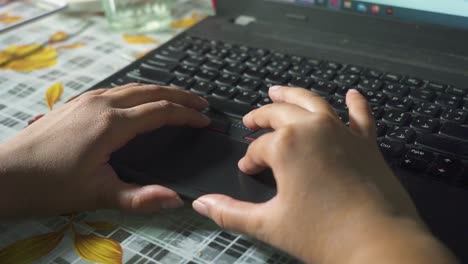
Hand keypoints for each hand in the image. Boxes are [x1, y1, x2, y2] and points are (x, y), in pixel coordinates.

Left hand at [0, 83, 209, 218]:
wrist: (5, 175)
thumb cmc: (50, 186)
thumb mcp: (98, 195)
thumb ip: (140, 198)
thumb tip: (176, 199)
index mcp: (112, 124)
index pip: (160, 111)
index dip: (186, 115)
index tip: (205, 120)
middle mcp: (102, 104)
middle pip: (151, 91)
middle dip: (180, 95)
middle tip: (201, 103)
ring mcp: (88, 99)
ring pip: (133, 87)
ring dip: (160, 90)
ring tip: (178, 98)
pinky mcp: (77, 102)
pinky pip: (116, 90)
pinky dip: (139, 92)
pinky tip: (140, 101)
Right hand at [192, 86, 455, 263]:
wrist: (378, 244)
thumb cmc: (323, 234)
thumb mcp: (269, 224)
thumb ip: (230, 212)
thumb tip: (202, 203)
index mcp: (286, 145)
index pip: (258, 147)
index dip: (249, 159)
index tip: (247, 170)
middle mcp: (313, 128)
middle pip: (279, 113)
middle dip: (261, 116)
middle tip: (251, 121)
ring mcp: (342, 131)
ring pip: (312, 102)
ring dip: (293, 95)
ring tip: (278, 90)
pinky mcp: (366, 142)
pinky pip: (360, 115)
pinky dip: (355, 103)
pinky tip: (353, 94)